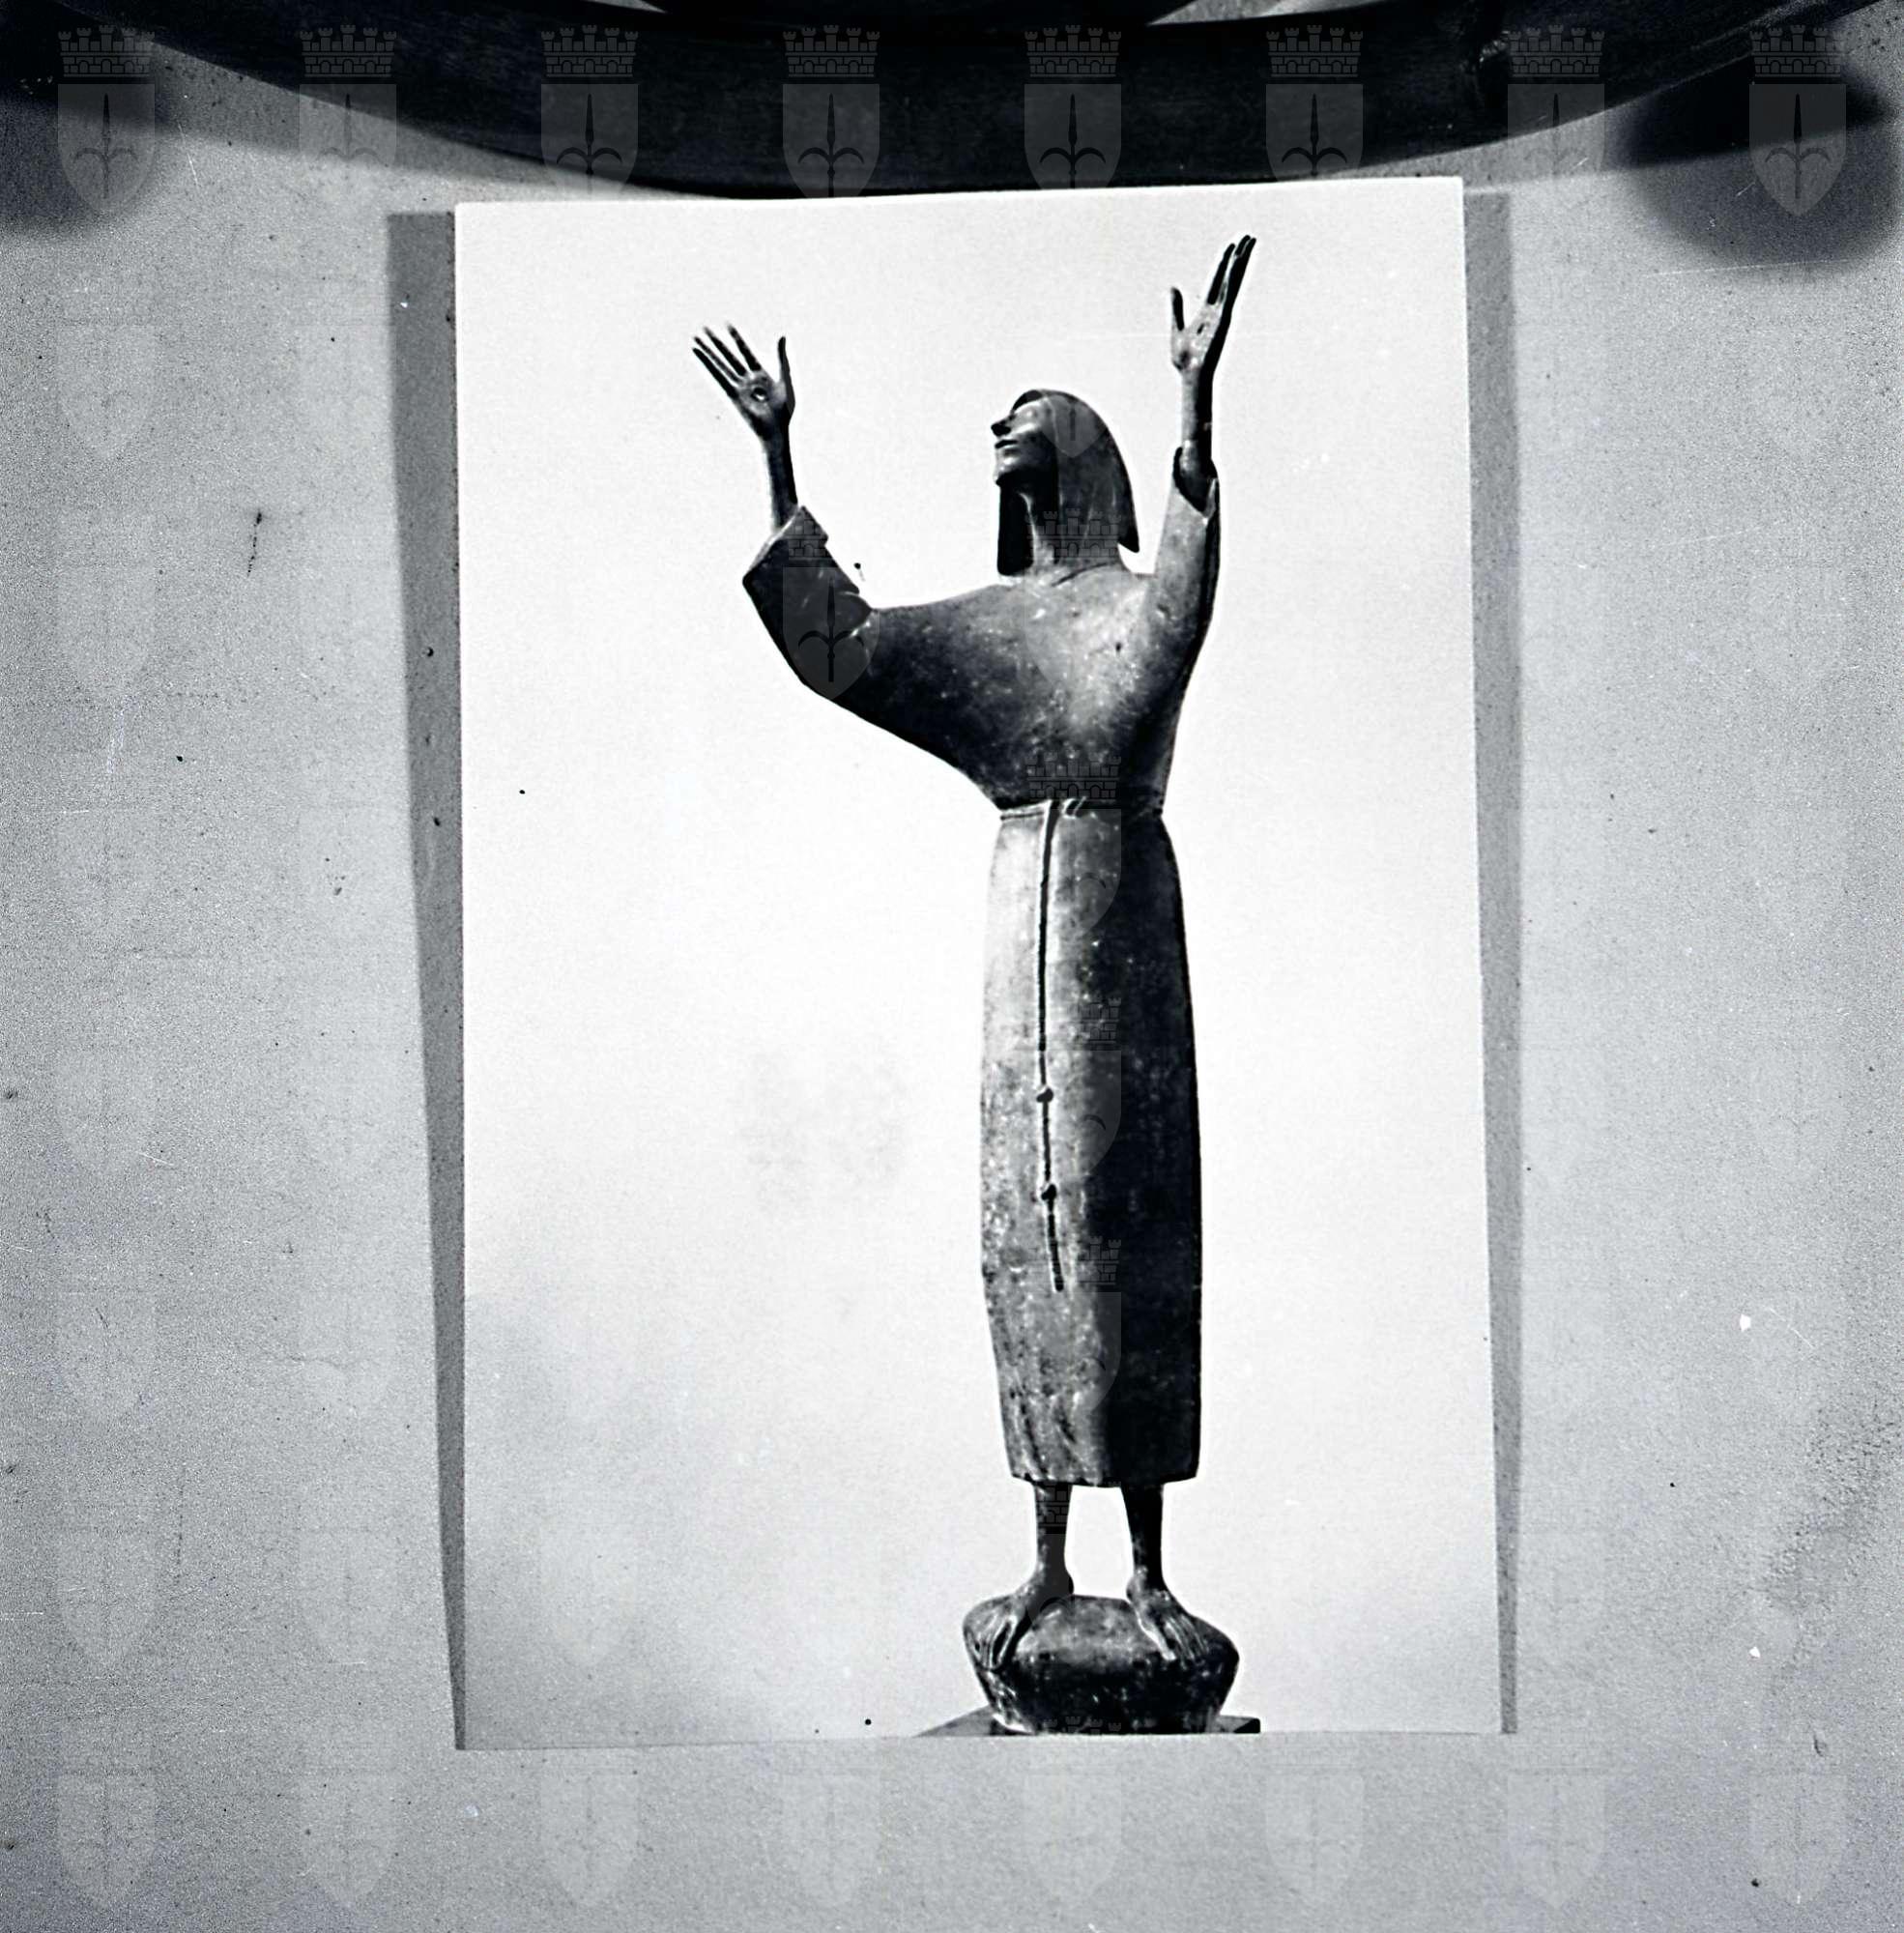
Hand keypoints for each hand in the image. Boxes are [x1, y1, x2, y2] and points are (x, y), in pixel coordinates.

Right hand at [693, 323, 794, 443]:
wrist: (776, 432)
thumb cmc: (785, 411)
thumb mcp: (786, 381)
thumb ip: (783, 359)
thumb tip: (783, 335)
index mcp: (762, 374)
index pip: (747, 352)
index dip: (738, 339)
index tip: (728, 325)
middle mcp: (748, 379)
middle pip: (730, 356)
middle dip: (717, 343)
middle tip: (705, 328)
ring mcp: (738, 387)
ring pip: (721, 365)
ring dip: (708, 352)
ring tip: (695, 338)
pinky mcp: (731, 395)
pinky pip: (717, 377)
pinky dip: (707, 365)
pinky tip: (697, 355)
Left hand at [1169, 235, 1254, 397]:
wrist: (1191, 375)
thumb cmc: (1185, 359)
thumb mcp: (1176, 328)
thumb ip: (1176, 308)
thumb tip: (1172, 288)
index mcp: (1207, 310)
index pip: (1217, 281)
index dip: (1223, 263)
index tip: (1231, 247)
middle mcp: (1218, 309)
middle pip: (1230, 276)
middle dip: (1238, 256)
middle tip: (1247, 236)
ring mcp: (1223, 312)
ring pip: (1234, 280)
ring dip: (1241, 260)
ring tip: (1249, 241)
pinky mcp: (1224, 317)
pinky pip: (1230, 292)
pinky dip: (1235, 276)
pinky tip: (1239, 261)